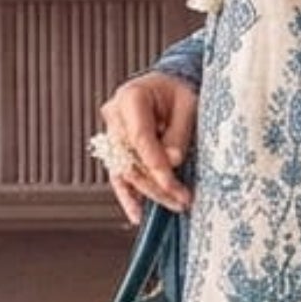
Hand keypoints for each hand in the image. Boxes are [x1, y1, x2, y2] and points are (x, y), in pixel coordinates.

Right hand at [97, 72, 197, 221]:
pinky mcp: (116, 149)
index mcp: (130, 97)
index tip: (173, 184)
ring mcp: (112, 133)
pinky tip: (137, 215)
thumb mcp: (188, 104)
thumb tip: (171, 161)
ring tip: (175, 205)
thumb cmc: (179, 91)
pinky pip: (119, 175)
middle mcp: (115, 116)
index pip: (140, 138)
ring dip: (150, 193)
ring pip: (125, 171)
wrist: (168, 86)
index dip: (156, 165)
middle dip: (157, 184)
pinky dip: (128, 196)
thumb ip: (178, 132)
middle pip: (130, 159)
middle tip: (183, 199)